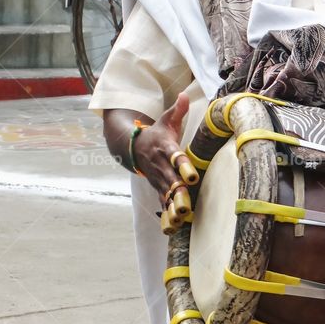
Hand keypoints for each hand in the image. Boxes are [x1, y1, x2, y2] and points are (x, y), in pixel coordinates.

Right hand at [134, 93, 196, 233]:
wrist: (132, 147)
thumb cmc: (156, 133)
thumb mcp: (165, 120)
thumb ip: (177, 109)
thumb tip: (185, 93)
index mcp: (166, 149)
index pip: (176, 158)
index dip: (183, 167)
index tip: (192, 177)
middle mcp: (162, 167)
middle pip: (172, 181)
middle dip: (179, 194)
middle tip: (186, 206)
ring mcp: (159, 179)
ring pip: (167, 196)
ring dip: (173, 209)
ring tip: (180, 221)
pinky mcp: (158, 188)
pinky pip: (163, 204)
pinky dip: (167, 216)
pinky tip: (172, 230)